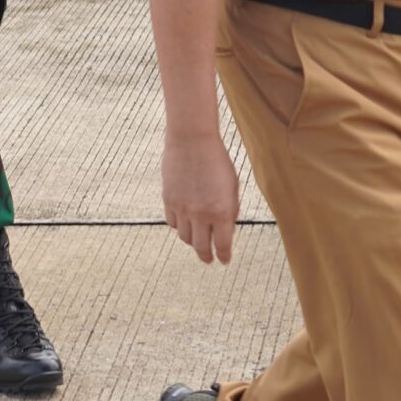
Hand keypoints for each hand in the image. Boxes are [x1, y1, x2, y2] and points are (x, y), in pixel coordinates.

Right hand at [162, 130, 241, 264]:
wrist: (192, 140)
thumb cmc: (217, 161)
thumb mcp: (231, 187)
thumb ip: (229, 210)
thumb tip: (224, 230)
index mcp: (222, 211)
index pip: (222, 245)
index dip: (224, 256)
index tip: (224, 260)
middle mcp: (201, 214)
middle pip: (201, 247)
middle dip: (206, 256)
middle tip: (208, 259)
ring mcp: (182, 208)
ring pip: (185, 237)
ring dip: (192, 241)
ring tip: (197, 239)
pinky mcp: (168, 200)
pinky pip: (172, 223)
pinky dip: (179, 226)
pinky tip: (184, 222)